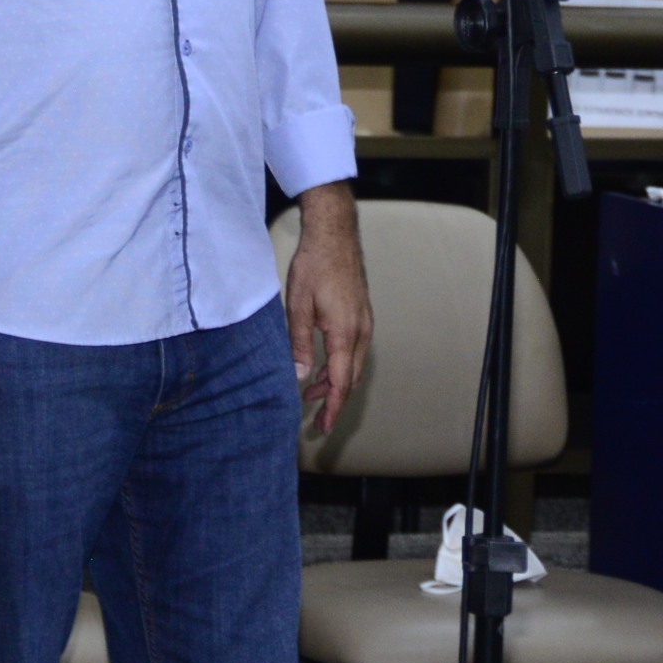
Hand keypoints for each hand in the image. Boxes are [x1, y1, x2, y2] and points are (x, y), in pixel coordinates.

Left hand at [286, 183, 371, 432]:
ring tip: (312, 392)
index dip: (333, 407)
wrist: (334, 236)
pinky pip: (354, 350)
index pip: (341, 383)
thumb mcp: (298, 307)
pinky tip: (323, 366)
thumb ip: (300, 345)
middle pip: (351, 379)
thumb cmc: (314, 266)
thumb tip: (300, 377)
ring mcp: (364, 324)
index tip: (325, 426)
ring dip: (335, 382)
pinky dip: (340, 365)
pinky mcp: (361, 316)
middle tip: (316, 418)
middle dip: (334, 400)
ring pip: (353, 365)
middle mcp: (361, 332)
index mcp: (345, 334)